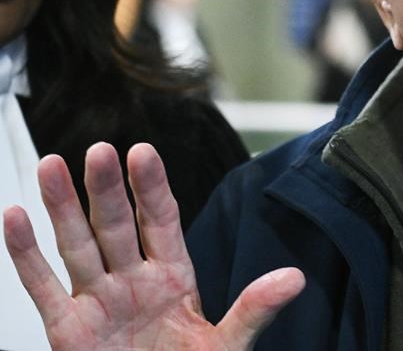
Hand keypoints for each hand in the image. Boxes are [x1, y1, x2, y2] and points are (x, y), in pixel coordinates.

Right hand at [3, 142, 304, 349]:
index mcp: (174, 277)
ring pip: (77, 245)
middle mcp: (133, 280)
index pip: (162, 220)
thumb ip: (254, 309)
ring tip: (52, 166)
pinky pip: (43, 286)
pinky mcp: (68, 329)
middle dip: (107, 189)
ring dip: (63, 208)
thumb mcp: (228, 344)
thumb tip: (294, 279)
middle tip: (99, 151)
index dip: (152, 187)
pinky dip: (27, 253)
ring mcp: (99, 301)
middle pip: (117, 225)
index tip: (143, 153)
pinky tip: (17, 216)